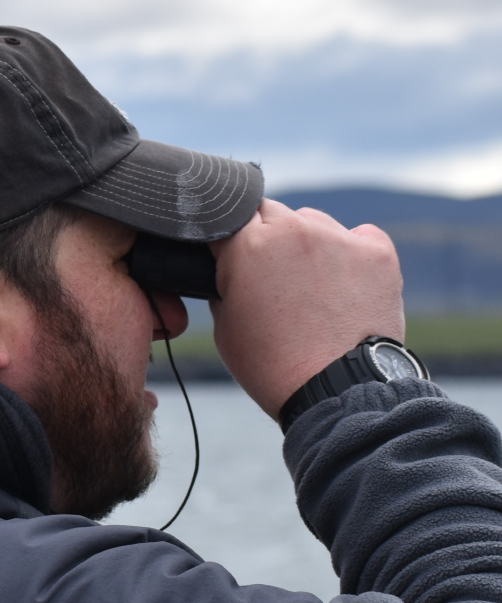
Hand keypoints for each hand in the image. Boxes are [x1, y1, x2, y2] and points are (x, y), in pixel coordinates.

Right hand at [211, 199, 404, 417]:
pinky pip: (359, 235)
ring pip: (313, 220)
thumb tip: (233, 268)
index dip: (225, 238)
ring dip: (306, 241)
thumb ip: (226, 281)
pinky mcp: (378, 252)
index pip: (225, 216)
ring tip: (310, 285)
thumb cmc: (273, 364)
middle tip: (269, 275)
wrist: (337, 390)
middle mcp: (295, 230)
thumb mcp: (225, 322)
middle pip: (269, 211)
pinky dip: (350, 251)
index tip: (229, 257)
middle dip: (264, 236)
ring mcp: (340, 238)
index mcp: (247, 245)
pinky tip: (344, 282)